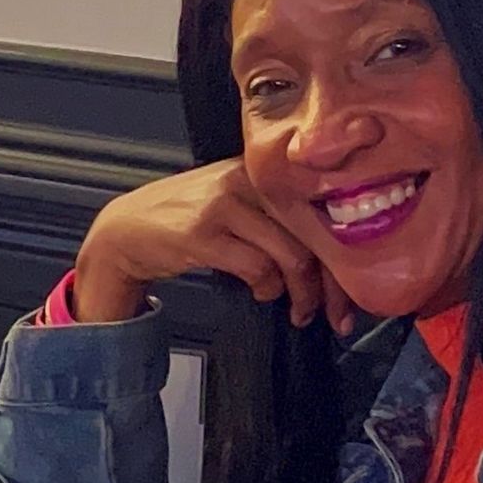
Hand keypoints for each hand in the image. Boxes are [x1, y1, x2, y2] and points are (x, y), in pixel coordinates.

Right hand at [71, 159, 356, 337]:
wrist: (127, 229)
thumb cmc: (189, 219)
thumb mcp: (239, 203)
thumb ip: (282, 217)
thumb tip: (335, 255)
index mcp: (264, 170)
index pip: (323, 208)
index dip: (345, 253)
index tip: (355, 288)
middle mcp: (248, 179)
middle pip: (314, 232)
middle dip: (331, 283)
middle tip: (335, 312)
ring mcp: (225, 204)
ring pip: (290, 253)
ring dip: (300, 292)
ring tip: (295, 307)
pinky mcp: (204, 232)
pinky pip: (256, 267)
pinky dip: (265, 287)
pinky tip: (259, 290)